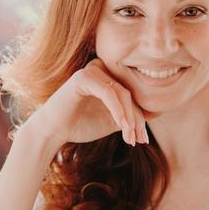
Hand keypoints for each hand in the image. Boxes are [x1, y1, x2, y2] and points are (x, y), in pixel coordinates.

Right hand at [26, 58, 148, 153]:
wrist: (53, 132)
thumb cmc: (80, 125)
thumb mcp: (112, 121)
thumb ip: (129, 115)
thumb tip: (155, 113)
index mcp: (107, 77)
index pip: (131, 96)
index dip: (140, 118)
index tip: (143, 139)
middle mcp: (101, 69)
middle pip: (129, 95)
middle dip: (136, 120)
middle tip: (139, 140)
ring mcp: (92, 70)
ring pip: (122, 94)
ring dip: (129, 119)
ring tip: (130, 139)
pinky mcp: (84, 77)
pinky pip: (109, 93)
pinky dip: (118, 111)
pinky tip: (122, 127)